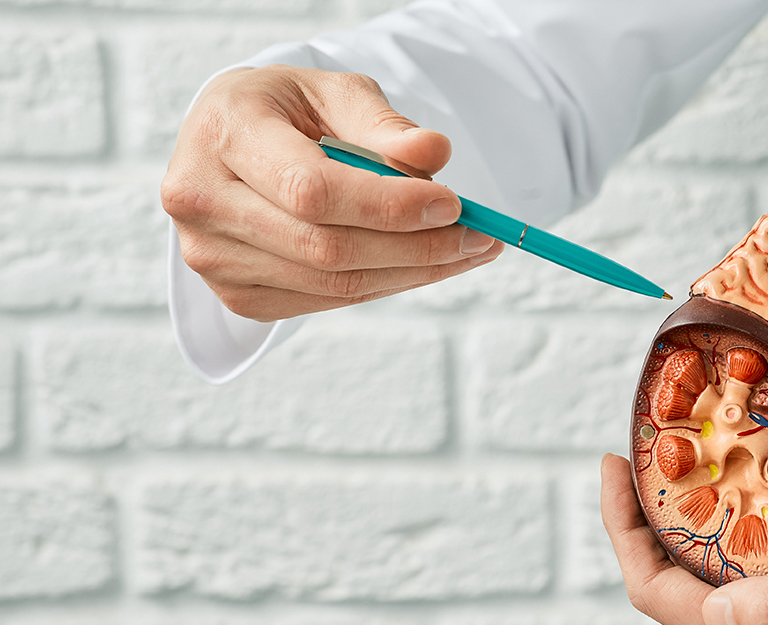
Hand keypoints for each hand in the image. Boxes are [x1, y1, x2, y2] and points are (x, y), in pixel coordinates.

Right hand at [161, 64, 504, 321]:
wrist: (230, 145)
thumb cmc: (287, 113)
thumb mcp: (334, 94)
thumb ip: (383, 124)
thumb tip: (436, 154)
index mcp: (224, 134)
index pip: (313, 188)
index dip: (388, 205)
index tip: (453, 204)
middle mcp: (202, 200)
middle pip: (327, 247)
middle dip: (416, 247)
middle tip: (479, 237)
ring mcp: (213, 258)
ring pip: (332, 284)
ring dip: (412, 273)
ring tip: (466, 250)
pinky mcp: (237, 296)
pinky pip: (326, 302)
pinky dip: (384, 284)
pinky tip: (421, 264)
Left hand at [599, 453, 767, 624]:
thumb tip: (719, 617)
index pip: (664, 598)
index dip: (626, 534)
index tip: (616, 467)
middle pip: (674, 595)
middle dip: (644, 527)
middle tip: (638, 456)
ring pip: (703, 586)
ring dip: (679, 528)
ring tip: (669, 466)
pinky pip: (739, 579)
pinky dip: (718, 532)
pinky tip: (722, 493)